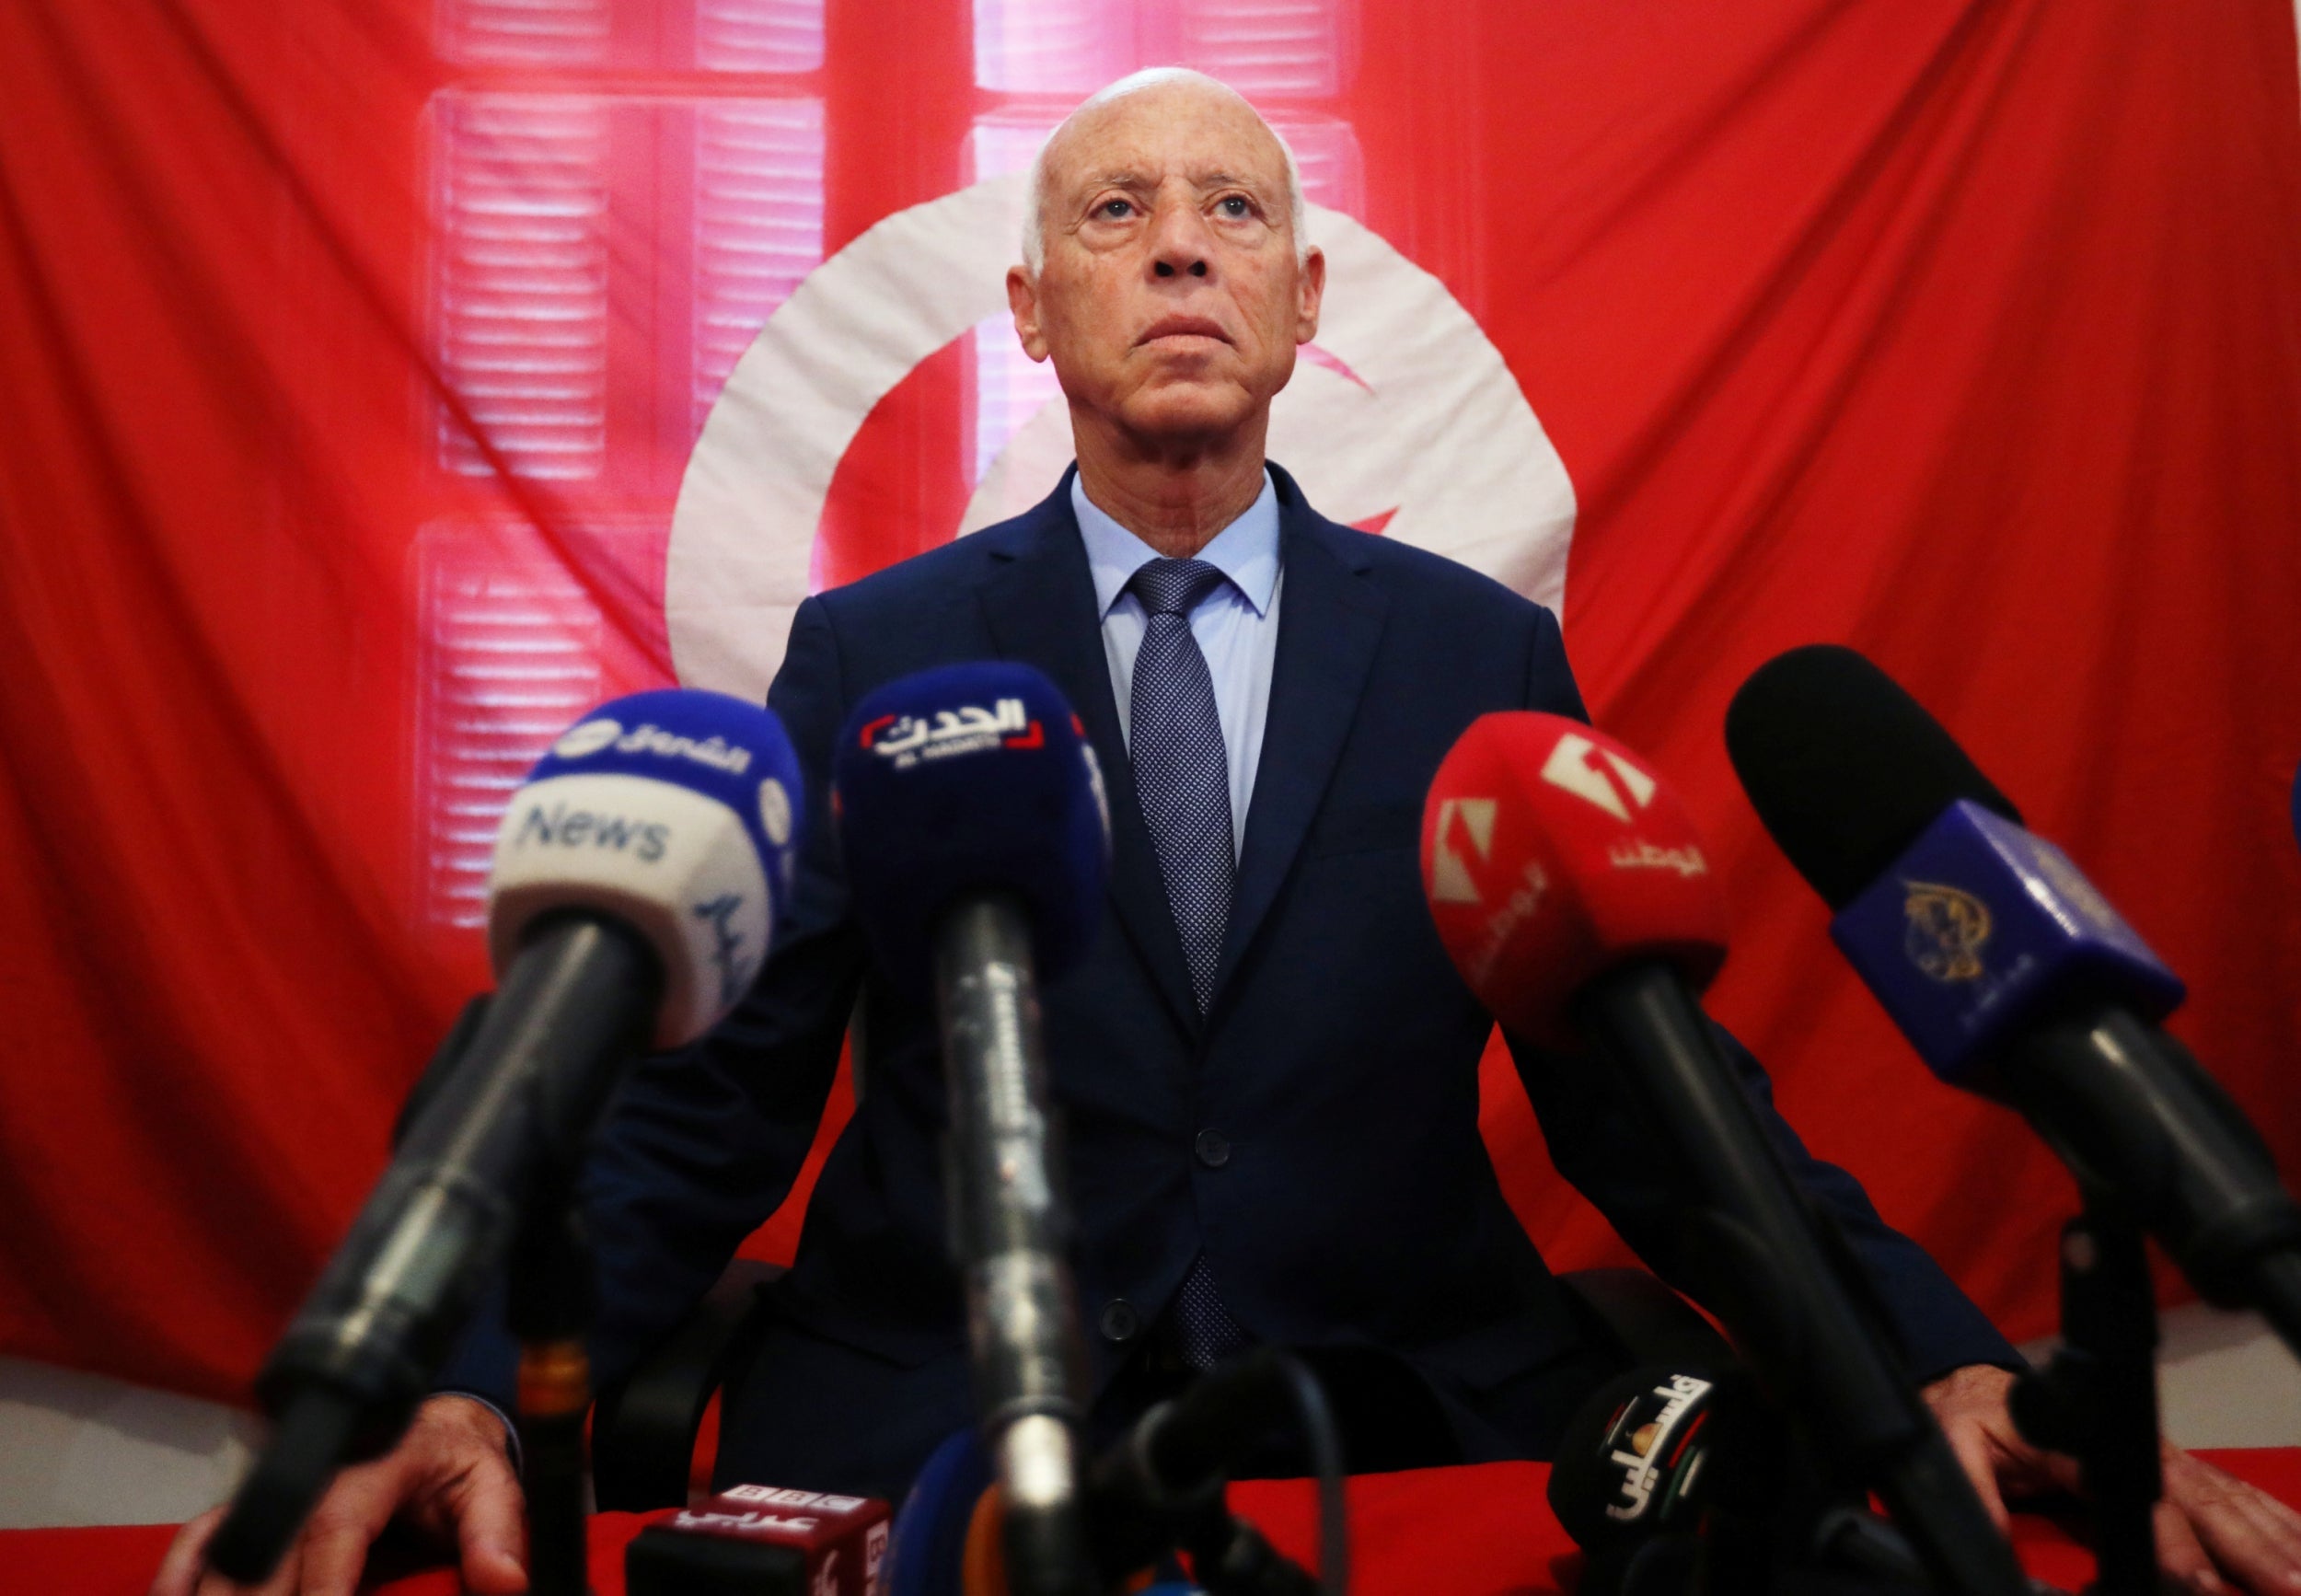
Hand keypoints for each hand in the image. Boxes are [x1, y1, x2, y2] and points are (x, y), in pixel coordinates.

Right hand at [149, 1394, 526, 1595]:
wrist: (432, 1429)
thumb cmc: (457, 1464)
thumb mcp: (493, 1487)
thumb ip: (497, 1531)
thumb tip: (504, 1581)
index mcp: (379, 1459)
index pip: (337, 1525)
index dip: (322, 1583)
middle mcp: (318, 1469)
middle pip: (271, 1547)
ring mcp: (280, 1484)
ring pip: (229, 1546)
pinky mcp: (256, 1502)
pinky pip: (205, 1537)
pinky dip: (180, 1575)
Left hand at [1924, 1362, 2300, 1594]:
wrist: (1982, 1384)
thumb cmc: (1972, 1415)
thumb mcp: (1951, 1443)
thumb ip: (1972, 1492)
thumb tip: (1985, 1543)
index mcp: (2085, 1446)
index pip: (2139, 1501)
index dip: (2172, 1547)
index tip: (2200, 1586)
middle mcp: (2136, 1447)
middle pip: (2202, 1502)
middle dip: (2249, 1549)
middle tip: (2288, 1589)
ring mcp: (2160, 1455)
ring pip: (2228, 1498)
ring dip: (2272, 1537)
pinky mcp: (2172, 1466)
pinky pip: (2229, 1491)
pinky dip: (2270, 1517)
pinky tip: (2297, 1542)